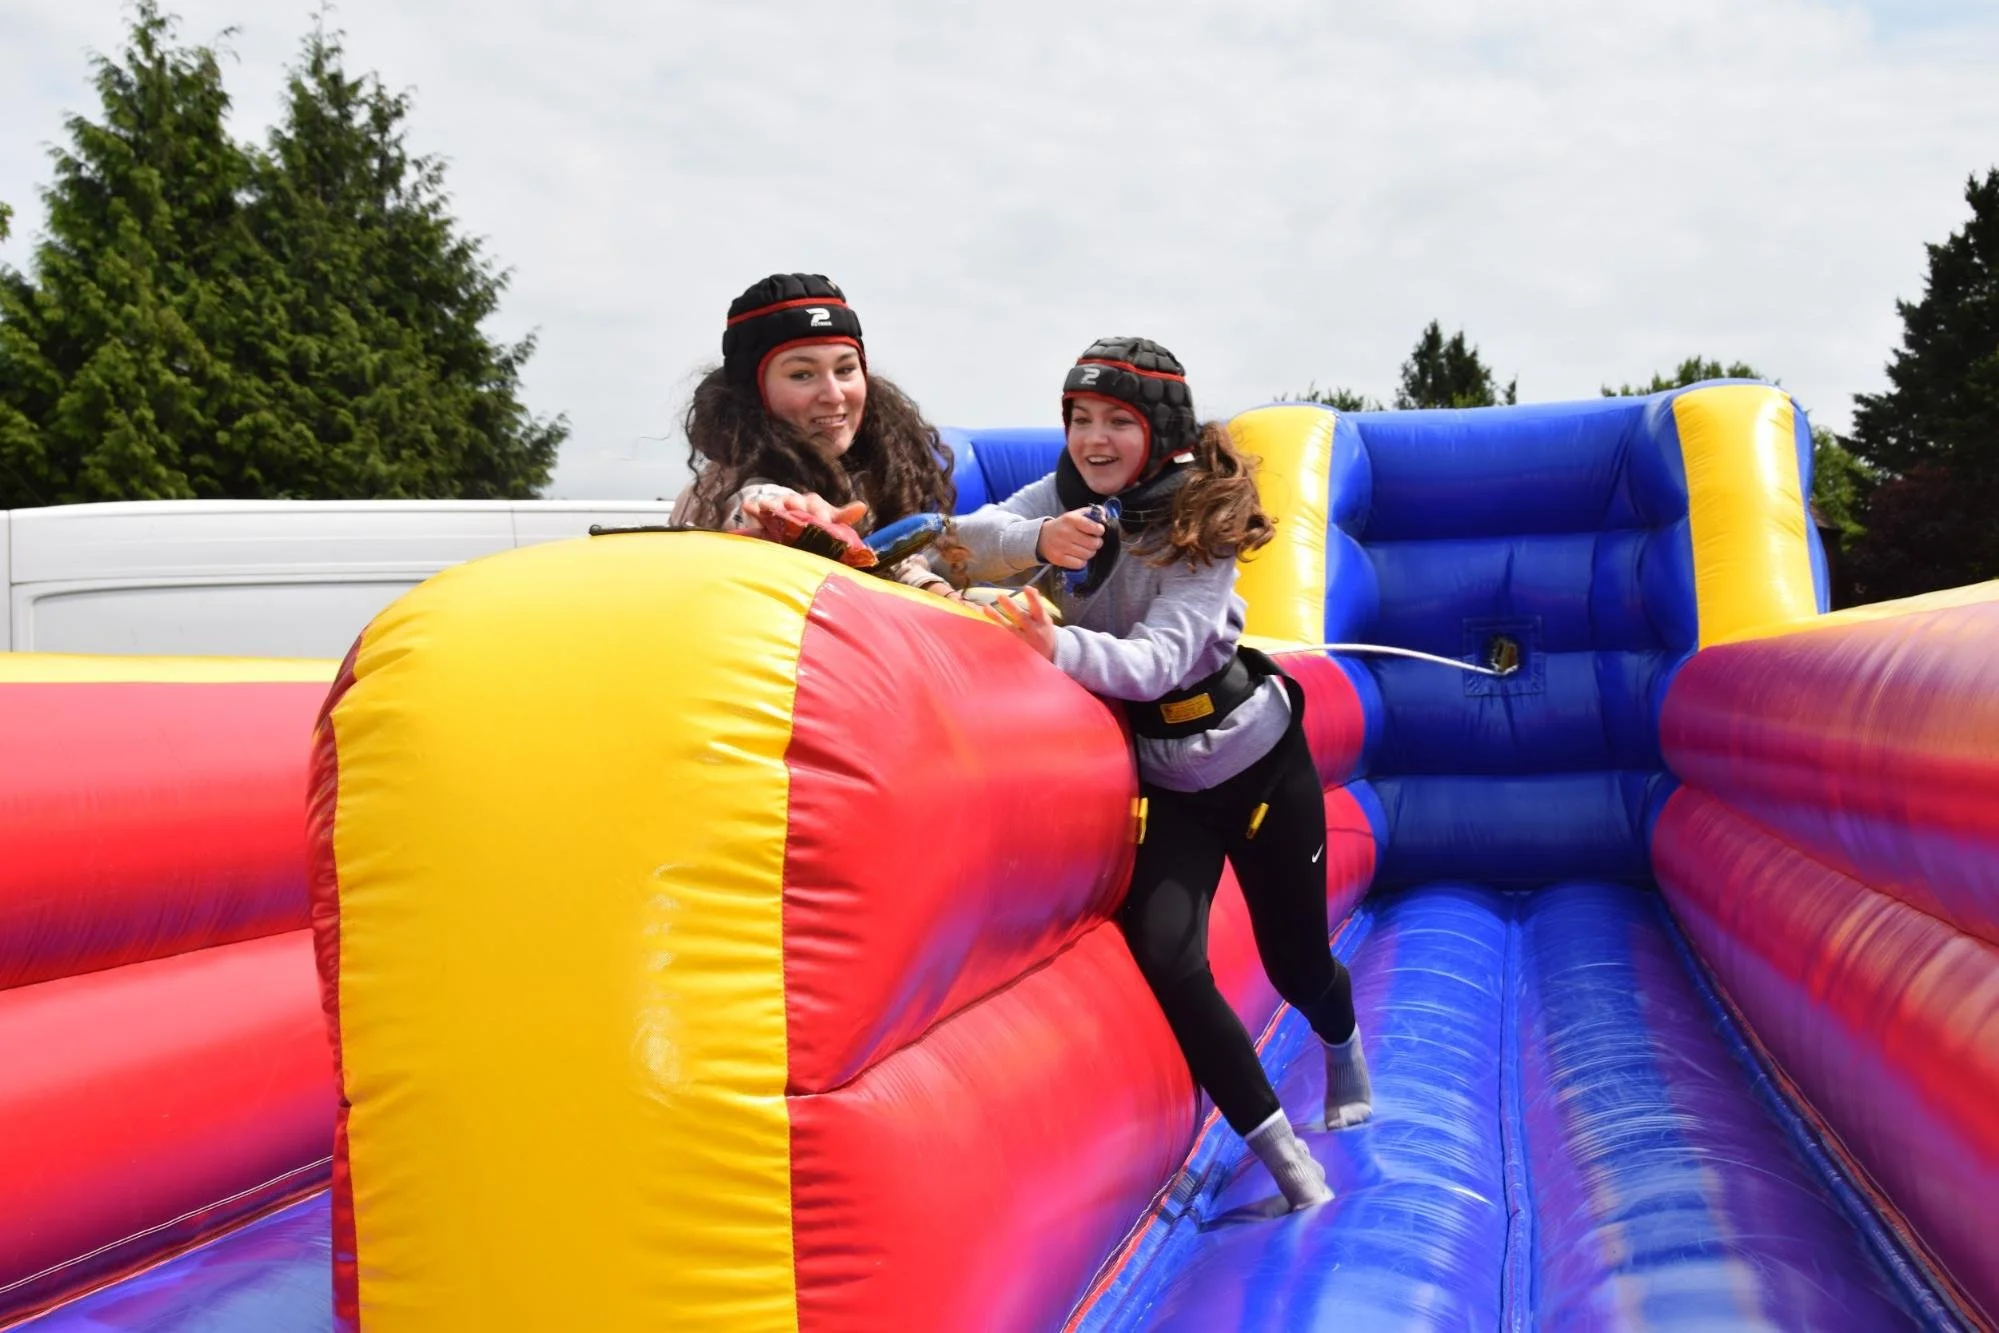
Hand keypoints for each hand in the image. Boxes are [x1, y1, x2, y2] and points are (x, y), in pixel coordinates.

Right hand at [740, 489, 867, 530]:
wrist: (789, 518)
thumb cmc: (814, 521)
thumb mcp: (830, 519)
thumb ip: (843, 516)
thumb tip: (862, 507)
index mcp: (813, 504)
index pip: (817, 505)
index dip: (821, 513)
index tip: (824, 521)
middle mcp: (796, 501)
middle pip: (795, 502)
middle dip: (796, 506)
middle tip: (796, 513)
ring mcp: (778, 505)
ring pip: (776, 503)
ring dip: (773, 505)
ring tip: (768, 507)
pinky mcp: (763, 512)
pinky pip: (757, 508)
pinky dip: (753, 507)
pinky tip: (749, 507)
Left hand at [981, 586, 1057, 660]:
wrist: (1049, 655)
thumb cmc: (1043, 631)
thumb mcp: (1045, 619)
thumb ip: (1037, 605)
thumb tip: (1031, 588)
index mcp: (1042, 621)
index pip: (1038, 608)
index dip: (1033, 598)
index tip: (1027, 588)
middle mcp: (1033, 630)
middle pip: (1022, 618)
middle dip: (1011, 607)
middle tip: (1000, 596)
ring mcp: (1024, 641)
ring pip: (1010, 629)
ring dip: (997, 618)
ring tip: (986, 608)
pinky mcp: (1017, 649)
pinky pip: (1005, 641)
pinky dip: (995, 633)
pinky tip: (984, 626)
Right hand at [1036, 509, 1104, 570]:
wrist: (1042, 537)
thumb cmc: (1064, 525)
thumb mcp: (1075, 514)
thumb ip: (1091, 512)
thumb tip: (1105, 515)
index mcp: (1071, 519)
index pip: (1094, 527)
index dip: (1100, 530)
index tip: (1098, 531)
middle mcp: (1066, 533)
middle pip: (1093, 543)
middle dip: (1097, 543)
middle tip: (1094, 542)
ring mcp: (1061, 547)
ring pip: (1088, 554)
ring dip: (1090, 552)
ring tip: (1086, 548)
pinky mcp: (1059, 559)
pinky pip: (1079, 564)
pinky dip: (1082, 561)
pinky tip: (1079, 556)